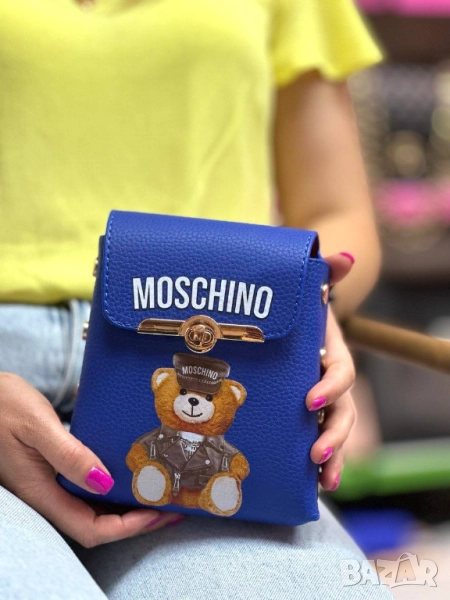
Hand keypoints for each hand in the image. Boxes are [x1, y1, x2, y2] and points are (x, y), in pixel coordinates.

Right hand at [0, 373, 182, 546]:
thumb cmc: (1, 404)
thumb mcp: (36, 425)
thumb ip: (68, 455)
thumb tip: (104, 483)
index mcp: (39, 491)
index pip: (89, 528)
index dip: (126, 527)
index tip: (158, 511)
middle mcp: (45, 493)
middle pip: (95, 522)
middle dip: (135, 519)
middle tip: (170, 502)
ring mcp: (47, 481)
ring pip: (91, 505)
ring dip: (125, 502)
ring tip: (158, 486)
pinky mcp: (50, 466)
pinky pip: (84, 485)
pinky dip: (111, 483)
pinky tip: (129, 467)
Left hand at [306, 253, 356, 491]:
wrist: (288, 323)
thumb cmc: (297, 310)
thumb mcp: (308, 291)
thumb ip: (325, 274)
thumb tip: (342, 259)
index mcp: (332, 354)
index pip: (341, 373)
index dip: (331, 387)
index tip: (311, 401)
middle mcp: (330, 380)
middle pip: (343, 411)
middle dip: (334, 434)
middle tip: (317, 453)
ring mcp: (318, 399)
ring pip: (333, 430)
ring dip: (332, 456)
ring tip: (323, 481)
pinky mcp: (301, 413)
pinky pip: (312, 437)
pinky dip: (315, 460)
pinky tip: (309, 482)